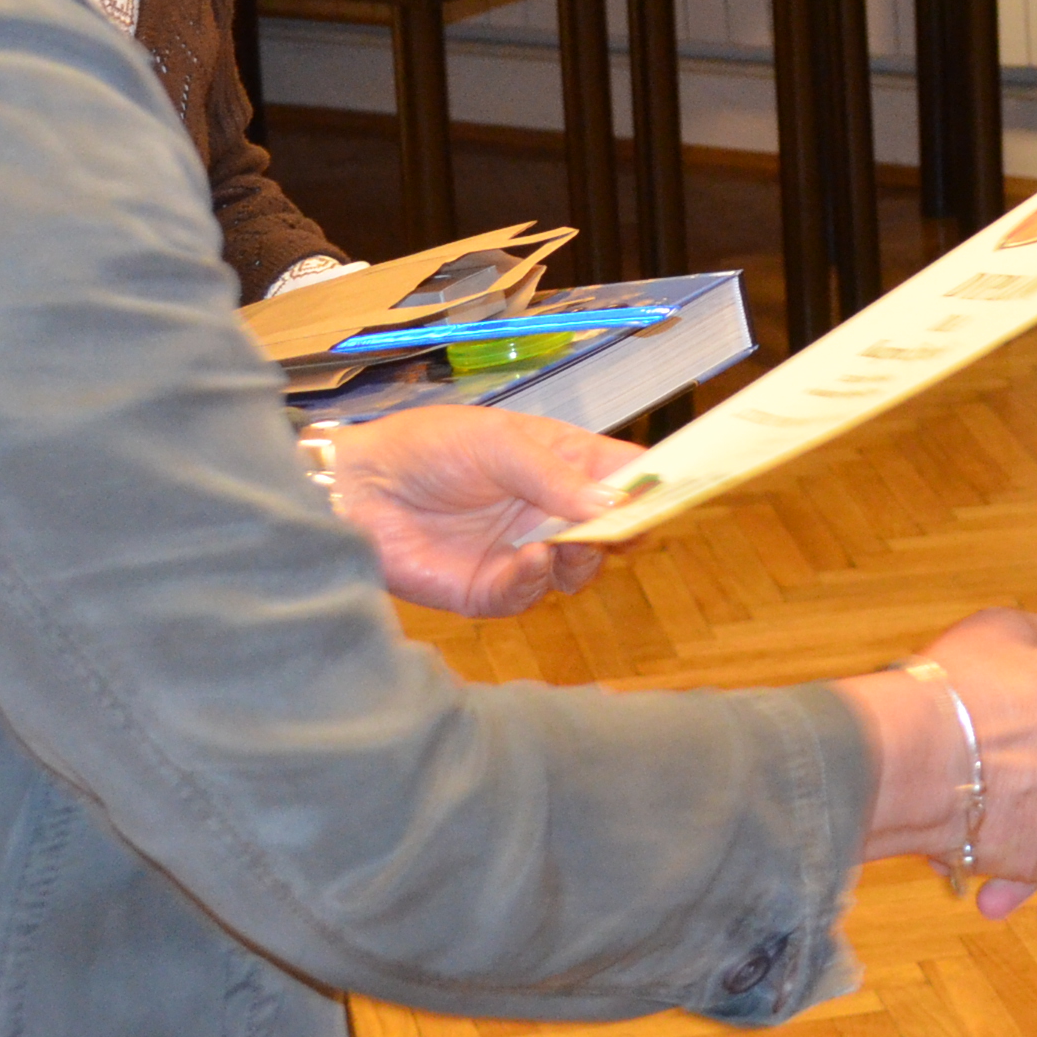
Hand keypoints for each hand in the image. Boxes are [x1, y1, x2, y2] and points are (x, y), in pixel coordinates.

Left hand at [317, 406, 630, 615]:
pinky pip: (532, 593)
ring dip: (582, 557)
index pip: (623, 472)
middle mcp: (548, 508)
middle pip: (613, 527)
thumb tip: (615, 506)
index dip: (654, 483)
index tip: (680, 492)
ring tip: (563, 543)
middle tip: (626, 532)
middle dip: (625, 531)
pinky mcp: (492, 588)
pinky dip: (538, 579)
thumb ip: (554, 475)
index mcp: (559, 460)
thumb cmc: (426, 448)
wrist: (356, 492)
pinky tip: (529, 559)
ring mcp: (524, 549)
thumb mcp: (497, 443)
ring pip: (582, 567)